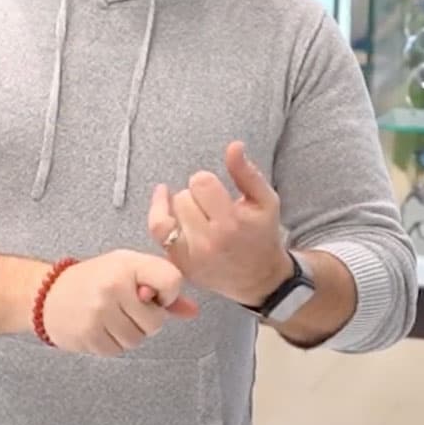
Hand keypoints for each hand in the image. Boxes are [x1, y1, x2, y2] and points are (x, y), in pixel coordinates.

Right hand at [43, 249, 198, 356]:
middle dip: (147, 319)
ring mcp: (100, 313)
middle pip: (156, 321)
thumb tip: (193, 311)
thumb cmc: (95, 278)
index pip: (172, 281)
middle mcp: (114, 287)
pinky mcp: (89, 336)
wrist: (48, 294)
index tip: (154, 294)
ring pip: (138, 339)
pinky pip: (118, 350)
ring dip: (130, 332)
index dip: (168, 293)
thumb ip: (160, 285)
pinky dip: (113, 342)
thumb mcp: (127, 269)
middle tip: (127, 307)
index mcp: (127, 264)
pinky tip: (100, 327)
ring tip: (112, 316)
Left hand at [148, 141, 291, 306]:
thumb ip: (247, 173)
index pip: (201, 183)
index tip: (216, 191)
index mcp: (231, 224)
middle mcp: (207, 242)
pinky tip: (164, 198)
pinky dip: (159, 212)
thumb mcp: (265, 201)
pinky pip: (157, 229)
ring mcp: (190, 256)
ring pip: (170, 213)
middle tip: (212, 207)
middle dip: (197, 197)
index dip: (207, 182)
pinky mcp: (179, 263)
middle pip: (184, 197)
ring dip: (183, 208)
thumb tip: (233, 146)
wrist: (259, 278)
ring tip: (200, 215)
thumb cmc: (262, 234)